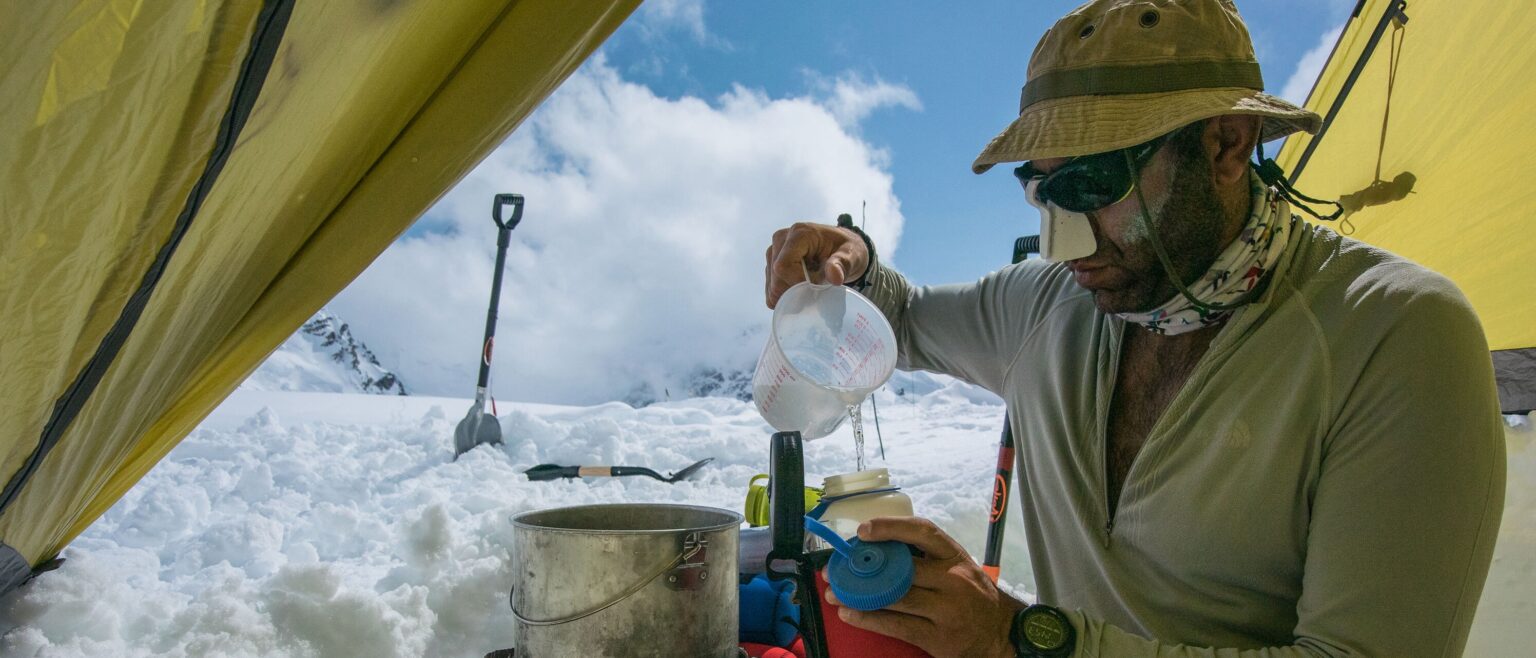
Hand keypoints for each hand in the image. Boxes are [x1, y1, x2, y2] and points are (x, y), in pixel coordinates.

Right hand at [764, 222, 868, 308]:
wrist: (842, 247)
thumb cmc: (847, 249)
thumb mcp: (851, 256)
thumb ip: (842, 264)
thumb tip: (835, 277)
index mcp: (799, 234)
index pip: (783, 266)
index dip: (796, 283)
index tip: (815, 288)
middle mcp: (781, 239)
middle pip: (775, 276)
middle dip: (793, 291)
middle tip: (815, 292)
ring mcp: (774, 250)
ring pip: (772, 284)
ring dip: (790, 293)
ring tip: (810, 287)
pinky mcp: (772, 262)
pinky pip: (771, 287)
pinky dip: (785, 294)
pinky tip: (801, 289)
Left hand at [826, 517, 1024, 657]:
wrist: (1000, 633)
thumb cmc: (972, 595)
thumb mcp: (958, 567)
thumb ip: (927, 557)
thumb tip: (878, 548)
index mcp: (955, 557)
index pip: (924, 532)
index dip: (891, 527)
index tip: (863, 530)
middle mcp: (953, 581)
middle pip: (902, 568)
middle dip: (864, 568)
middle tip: (837, 567)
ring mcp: (946, 610)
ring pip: (894, 598)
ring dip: (859, 596)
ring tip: (836, 593)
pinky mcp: (937, 637)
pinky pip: (896, 625)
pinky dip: (868, 619)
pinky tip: (850, 614)